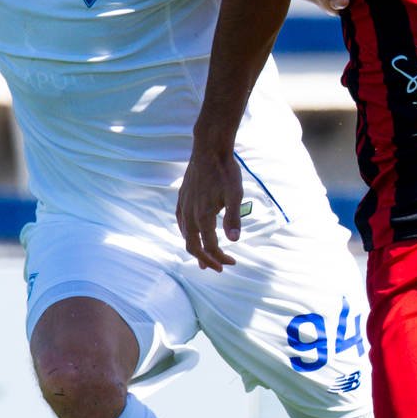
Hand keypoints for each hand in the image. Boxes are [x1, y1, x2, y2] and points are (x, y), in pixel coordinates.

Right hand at [177, 146, 244, 270]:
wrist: (208, 149)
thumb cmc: (225, 171)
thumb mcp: (235, 194)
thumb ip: (233, 218)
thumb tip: (234, 240)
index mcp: (203, 216)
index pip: (211, 246)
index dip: (220, 258)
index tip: (232, 262)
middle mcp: (190, 214)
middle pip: (194, 246)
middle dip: (206, 260)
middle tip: (219, 267)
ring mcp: (184, 206)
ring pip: (185, 235)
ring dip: (196, 249)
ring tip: (204, 258)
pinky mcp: (181, 198)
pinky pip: (181, 223)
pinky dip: (187, 234)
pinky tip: (192, 234)